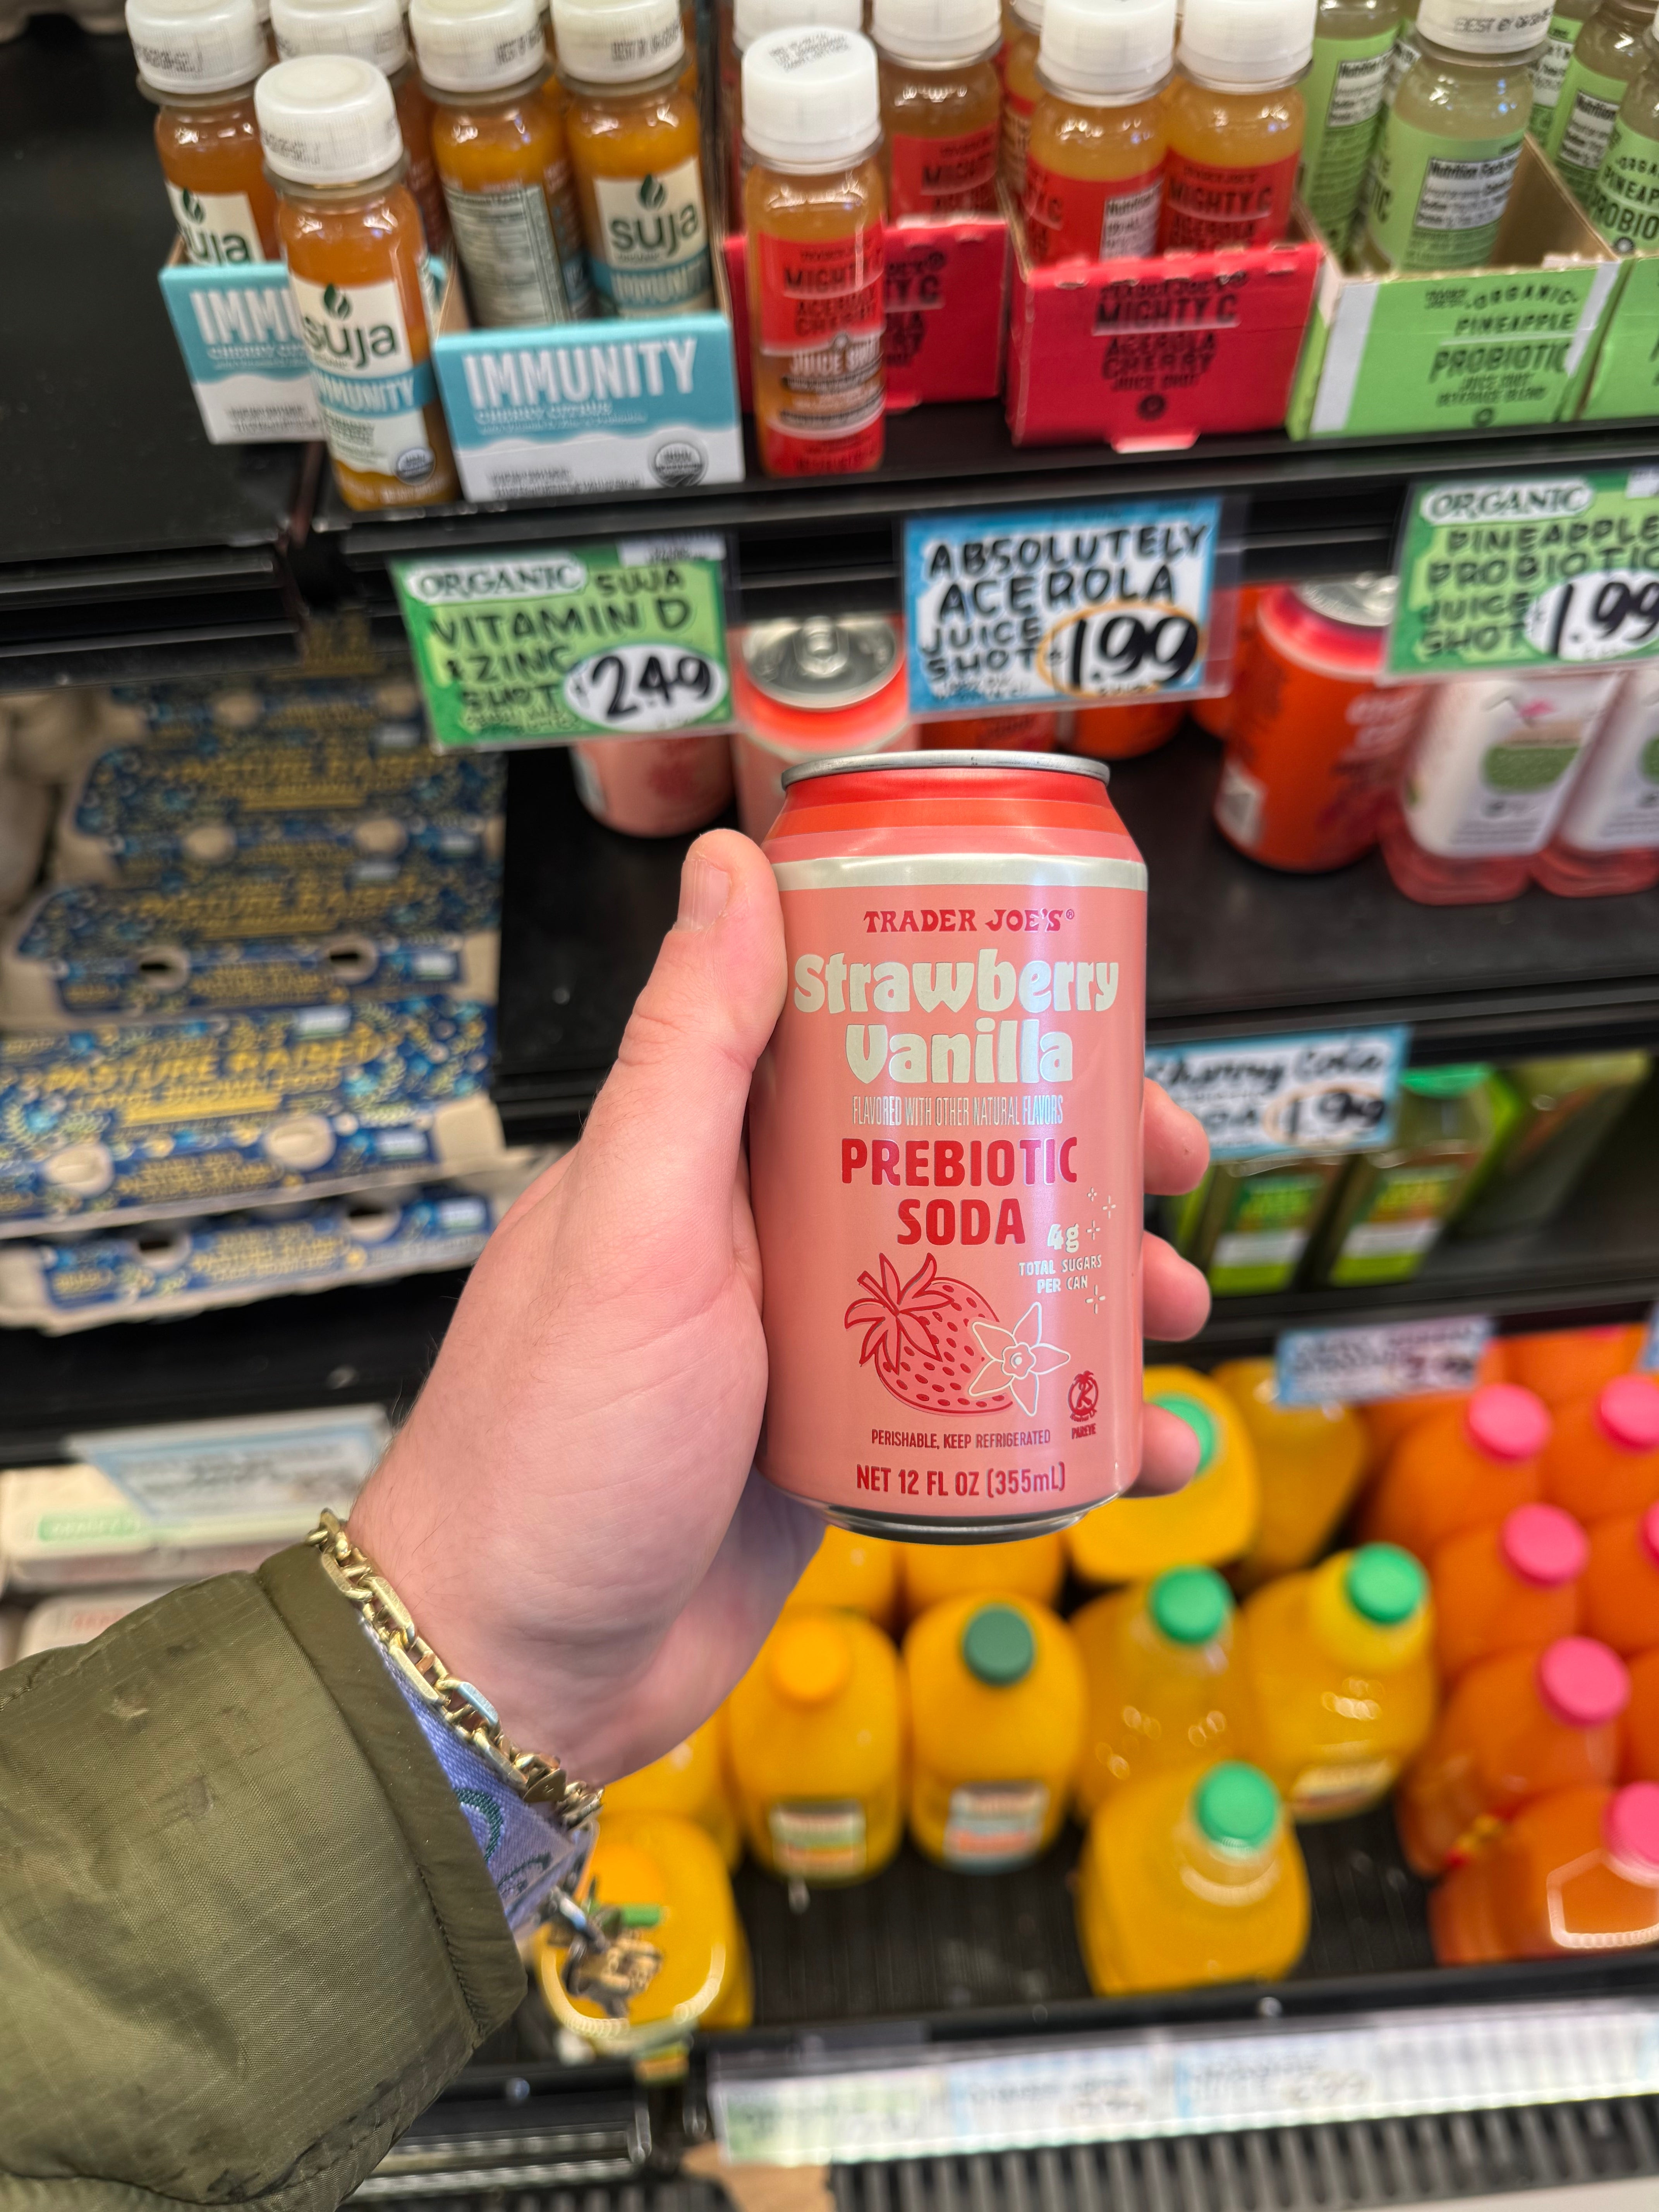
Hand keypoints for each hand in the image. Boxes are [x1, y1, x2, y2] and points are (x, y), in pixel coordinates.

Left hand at [350, 829, 1209, 1782]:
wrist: (519, 1670)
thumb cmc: (553, 1448)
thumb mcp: (633, 1229)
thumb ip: (688, 1054)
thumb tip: (731, 866)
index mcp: (712, 1158)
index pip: (868, 1040)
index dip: (989, 1020)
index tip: (1091, 1026)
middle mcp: (765, 1234)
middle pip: (952, 1159)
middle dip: (1075, 1162)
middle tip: (1173, 1179)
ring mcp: (808, 1343)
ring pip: (981, 1282)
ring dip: (1088, 1289)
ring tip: (1165, 1316)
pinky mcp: (840, 1444)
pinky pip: (970, 1406)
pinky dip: (1058, 1422)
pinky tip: (1137, 1446)